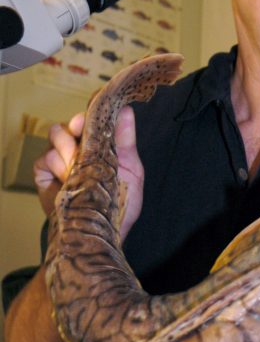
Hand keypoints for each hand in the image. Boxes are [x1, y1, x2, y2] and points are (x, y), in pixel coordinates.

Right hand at [33, 106, 143, 238]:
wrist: (102, 234)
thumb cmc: (120, 203)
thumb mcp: (132, 171)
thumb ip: (126, 142)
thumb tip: (127, 111)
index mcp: (102, 143)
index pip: (94, 117)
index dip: (94, 108)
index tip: (97, 107)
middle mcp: (80, 147)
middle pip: (72, 122)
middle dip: (78, 123)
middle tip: (81, 129)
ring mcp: (61, 158)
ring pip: (57, 136)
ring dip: (68, 148)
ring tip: (79, 165)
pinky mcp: (44, 173)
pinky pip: (45, 158)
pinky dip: (57, 166)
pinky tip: (68, 178)